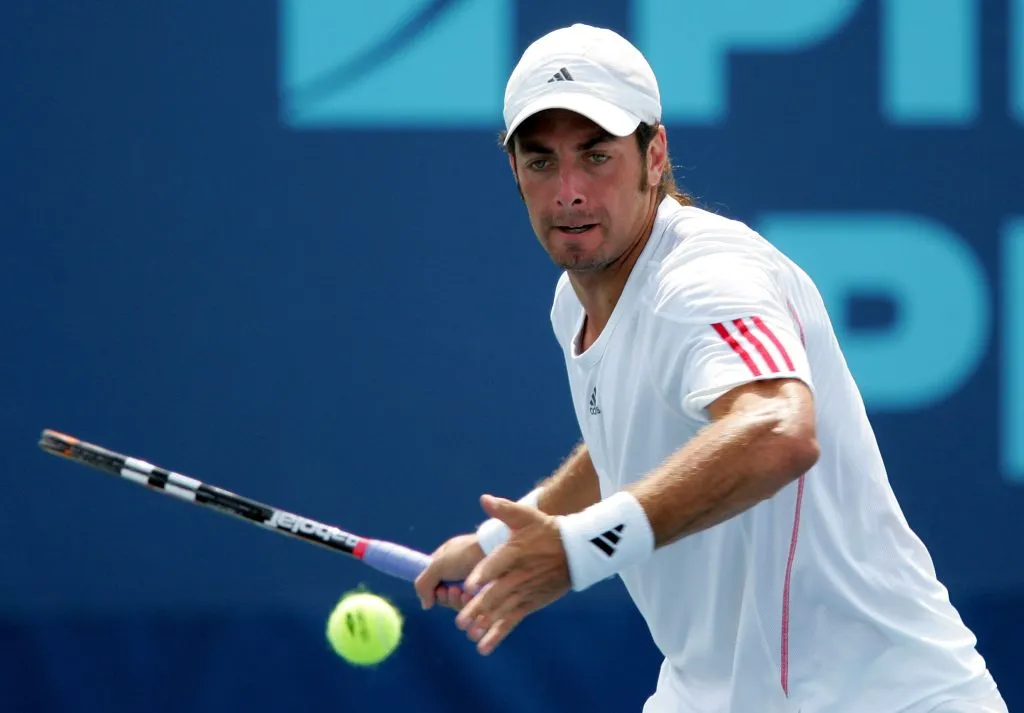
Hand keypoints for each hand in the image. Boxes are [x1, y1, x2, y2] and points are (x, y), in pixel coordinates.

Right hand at [414, 533, 484, 610]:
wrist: (496, 551)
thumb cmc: (465, 554)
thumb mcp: (438, 564)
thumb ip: (423, 584)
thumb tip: (425, 605)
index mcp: (446, 561)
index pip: (432, 582)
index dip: (431, 590)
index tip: (437, 589)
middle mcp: (458, 574)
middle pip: (444, 597)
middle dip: (445, 597)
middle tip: (451, 590)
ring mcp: (472, 585)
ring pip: (457, 604)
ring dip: (455, 601)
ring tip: (460, 593)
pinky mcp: (484, 595)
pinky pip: (472, 608)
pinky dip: (468, 604)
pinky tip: (470, 598)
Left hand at [455, 494, 570, 655]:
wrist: (575, 551)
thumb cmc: (545, 530)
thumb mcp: (526, 515)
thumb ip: (503, 509)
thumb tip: (483, 498)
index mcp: (514, 552)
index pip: (497, 564)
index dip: (483, 573)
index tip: (468, 584)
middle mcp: (518, 575)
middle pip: (496, 593)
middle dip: (478, 607)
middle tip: (460, 619)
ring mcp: (524, 592)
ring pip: (502, 610)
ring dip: (485, 623)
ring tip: (469, 633)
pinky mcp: (529, 604)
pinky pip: (511, 621)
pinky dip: (498, 634)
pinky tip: (482, 646)